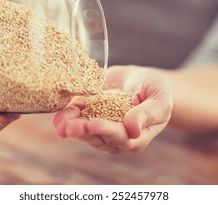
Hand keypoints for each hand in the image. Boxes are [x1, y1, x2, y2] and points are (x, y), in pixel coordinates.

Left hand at [53, 65, 172, 153]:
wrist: (142, 80)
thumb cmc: (157, 91)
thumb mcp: (159, 100)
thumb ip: (147, 115)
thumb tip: (132, 130)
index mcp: (136, 137)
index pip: (120, 137)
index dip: (106, 131)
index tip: (94, 124)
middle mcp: (116, 136)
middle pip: (97, 137)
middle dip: (82, 131)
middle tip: (69, 127)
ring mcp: (101, 126)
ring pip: (84, 131)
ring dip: (70, 126)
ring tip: (60, 122)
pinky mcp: (90, 114)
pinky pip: (77, 117)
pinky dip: (67, 115)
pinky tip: (59, 113)